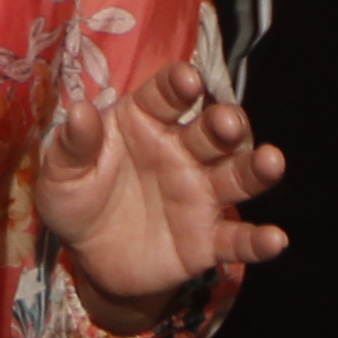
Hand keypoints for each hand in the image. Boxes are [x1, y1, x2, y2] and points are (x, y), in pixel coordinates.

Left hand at [28, 52, 288, 327]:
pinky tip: (276, 239)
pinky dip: (258, 240)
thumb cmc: (77, 199)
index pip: (166, 95)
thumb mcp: (61, 173)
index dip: (179, 84)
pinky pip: (237, 239)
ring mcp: (199, 194)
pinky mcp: (208, 240)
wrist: (90, 258)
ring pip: (235, 176)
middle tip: (228, 123)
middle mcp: (182, 151)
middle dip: (225, 123)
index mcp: (145, 121)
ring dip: (255, 168)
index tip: (187, 80)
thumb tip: (80, 112)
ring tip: (272, 162)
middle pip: (211, 131)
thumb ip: (72, 145)